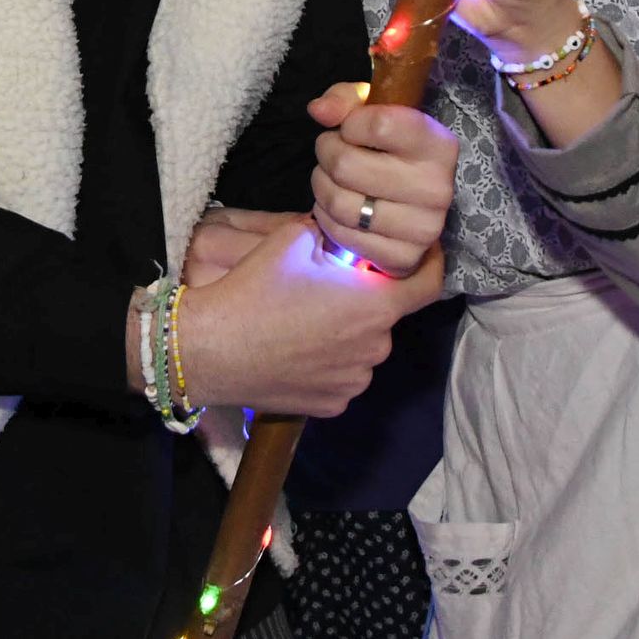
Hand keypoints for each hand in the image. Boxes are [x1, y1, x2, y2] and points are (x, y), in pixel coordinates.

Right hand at [170, 217, 446, 416]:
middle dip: (366, 300)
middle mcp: (375, 347)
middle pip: (386, 316)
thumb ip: (335, 235)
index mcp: (374, 304)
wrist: (209, 349)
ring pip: (364, 349)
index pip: (430, 283)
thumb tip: (348, 233)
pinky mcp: (332, 405)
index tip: (420, 252)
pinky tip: (297, 350)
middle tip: (330, 288)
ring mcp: (354, 382)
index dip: (429, 263)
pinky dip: (330, 363)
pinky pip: (343, 376)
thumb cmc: (253, 289)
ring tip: (306, 322)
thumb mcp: (294, 239)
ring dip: (348, 333)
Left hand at [307, 81, 457, 271]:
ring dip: (322, 187)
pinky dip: (328, 220)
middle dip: (327, 154)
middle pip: (346, 165)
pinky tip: (338, 210)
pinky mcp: (404, 258)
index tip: (351, 128)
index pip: (379, 124)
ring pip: (340, 202)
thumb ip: (345, 100)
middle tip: (332, 154)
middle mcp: (438, 188)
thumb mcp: (373, 113)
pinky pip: (343, 236)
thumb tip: (319, 110)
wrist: (410, 206)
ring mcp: (424, 228)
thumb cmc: (388, 150)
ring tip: (331, 179)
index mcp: (439, 146)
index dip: (350, 124)